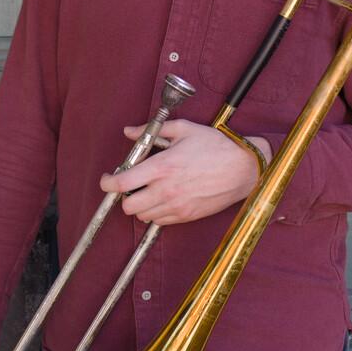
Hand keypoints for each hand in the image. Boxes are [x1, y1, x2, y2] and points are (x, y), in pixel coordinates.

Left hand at [99, 120, 270, 225]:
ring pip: (142, 215)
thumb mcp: (184, 129)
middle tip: (130, 184)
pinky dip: (154, 212)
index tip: (108, 178)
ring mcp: (176, 206)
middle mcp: (166, 190)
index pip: (122, 183)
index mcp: (162, 166)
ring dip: (139, 204)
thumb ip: (152, 131)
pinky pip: (159, 221)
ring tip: (147, 189)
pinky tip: (162, 197)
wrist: (243, 169)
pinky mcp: (186, 216)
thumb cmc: (216, 146)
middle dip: (124, 195)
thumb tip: (130, 131)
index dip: (108, 182)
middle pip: (128, 205)